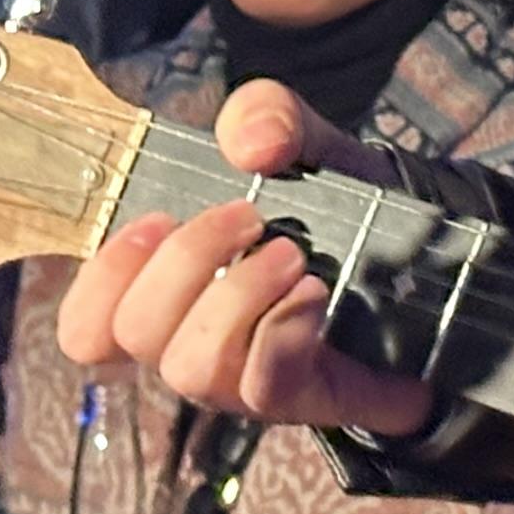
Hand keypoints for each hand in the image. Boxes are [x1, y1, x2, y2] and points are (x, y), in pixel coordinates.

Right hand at [55, 81, 430, 436]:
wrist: (427, 262)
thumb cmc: (335, 207)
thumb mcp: (300, 142)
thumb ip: (265, 116)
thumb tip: (251, 144)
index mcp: (170, 297)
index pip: (86, 328)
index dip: (102, 278)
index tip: (159, 217)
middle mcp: (194, 347)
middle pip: (134, 333)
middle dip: (184, 261)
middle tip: (248, 216)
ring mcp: (244, 382)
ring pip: (190, 367)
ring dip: (235, 296)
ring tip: (291, 254)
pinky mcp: (304, 397)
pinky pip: (263, 384)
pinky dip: (283, 328)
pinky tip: (314, 291)